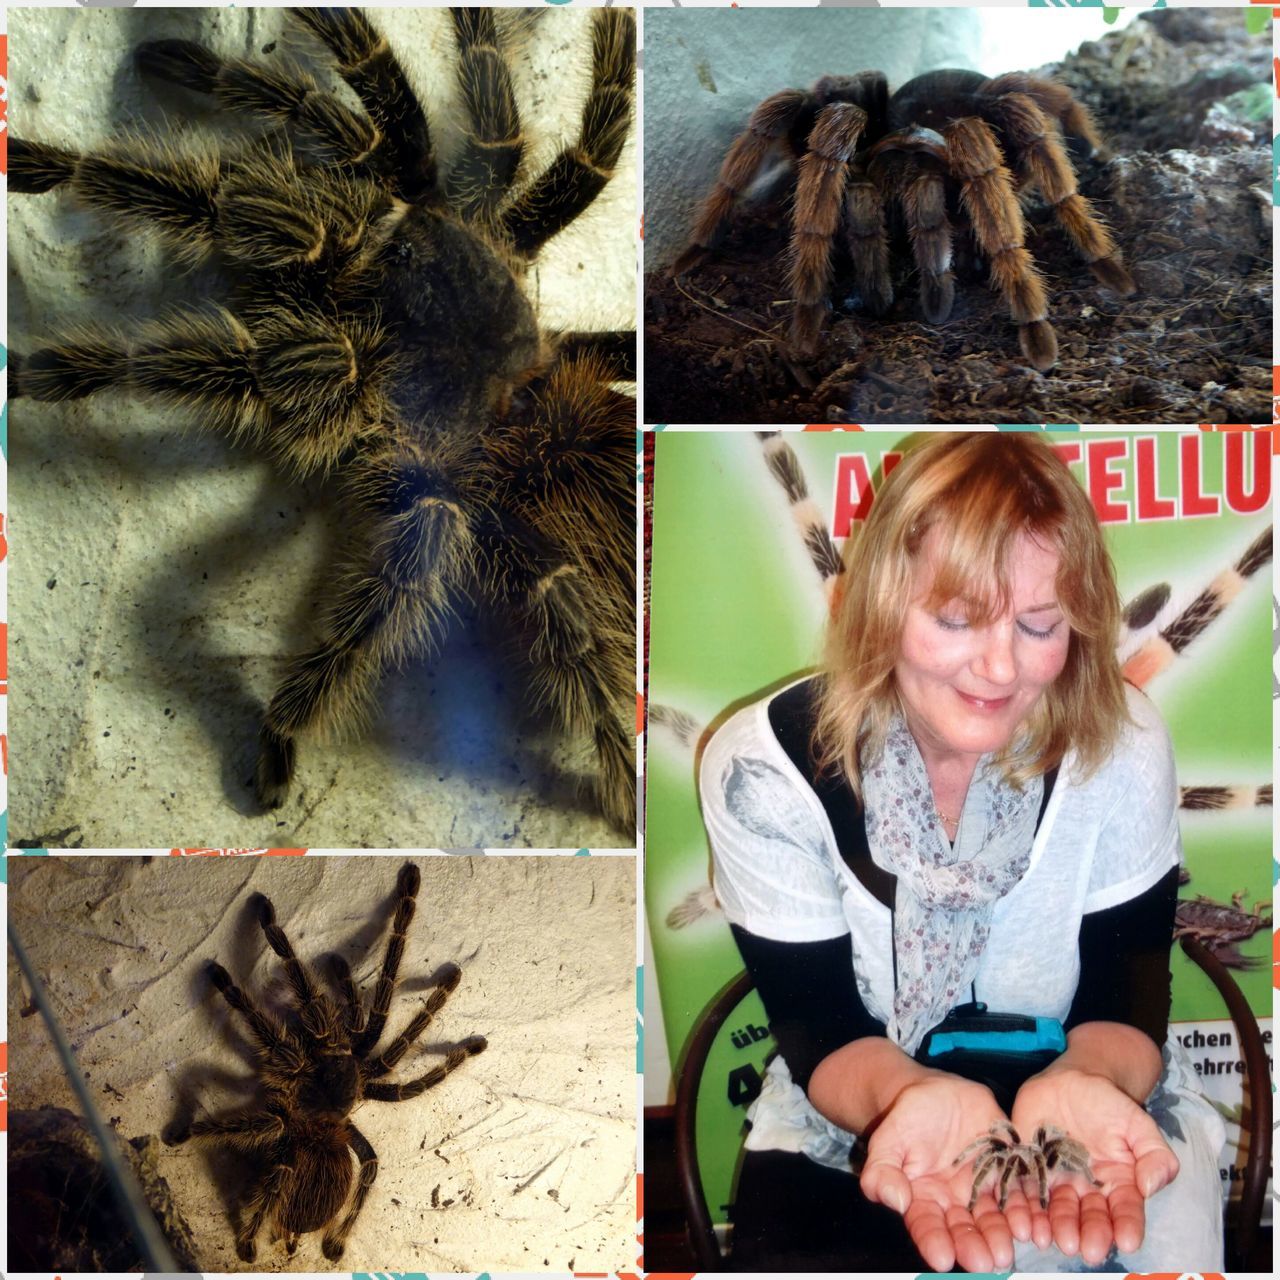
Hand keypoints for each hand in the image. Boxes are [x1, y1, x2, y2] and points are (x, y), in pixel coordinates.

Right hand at [860, 1073, 1049, 1271]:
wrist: (934, 1091)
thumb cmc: (905, 1119)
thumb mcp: (887, 1141)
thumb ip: (882, 1172)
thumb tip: (895, 1201)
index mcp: (924, 1198)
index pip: (927, 1225)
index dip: (934, 1242)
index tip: (943, 1259)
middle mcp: (956, 1200)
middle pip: (966, 1228)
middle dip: (975, 1246)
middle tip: (986, 1262)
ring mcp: (984, 1186)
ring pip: (995, 1215)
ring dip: (1002, 1233)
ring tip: (1009, 1246)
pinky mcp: (1006, 1167)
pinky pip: (1019, 1189)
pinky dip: (1027, 1207)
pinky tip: (1032, 1222)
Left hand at [1012, 1065, 1178, 1264]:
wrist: (1071, 1081)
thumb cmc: (1110, 1104)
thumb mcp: (1138, 1124)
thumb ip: (1153, 1154)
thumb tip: (1151, 1186)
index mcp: (1118, 1184)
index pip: (1125, 1210)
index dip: (1127, 1226)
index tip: (1127, 1241)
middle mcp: (1087, 1190)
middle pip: (1088, 1217)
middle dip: (1088, 1234)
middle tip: (1085, 1249)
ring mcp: (1056, 1181)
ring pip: (1056, 1210)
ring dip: (1055, 1228)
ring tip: (1052, 1240)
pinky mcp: (1028, 1167)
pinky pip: (1026, 1190)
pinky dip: (1024, 1207)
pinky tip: (1023, 1222)